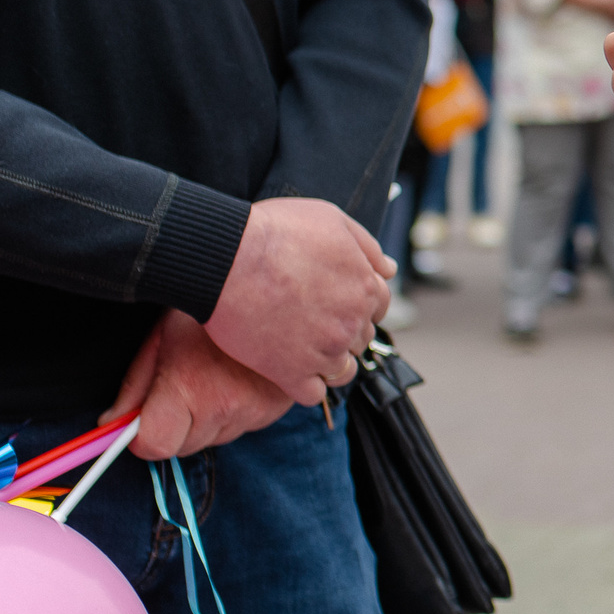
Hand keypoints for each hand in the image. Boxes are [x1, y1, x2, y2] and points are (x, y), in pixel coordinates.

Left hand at [106, 309, 295, 460]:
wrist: (271, 292)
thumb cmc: (208, 308)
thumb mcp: (161, 337)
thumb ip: (134, 385)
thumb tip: (111, 422)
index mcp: (189, 387)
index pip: (156, 446)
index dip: (142, 437)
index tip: (141, 423)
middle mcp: (225, 406)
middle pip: (184, 446)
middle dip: (175, 426)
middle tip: (180, 388)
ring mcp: (256, 410)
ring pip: (214, 438)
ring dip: (206, 420)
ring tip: (214, 378)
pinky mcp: (277, 410)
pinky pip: (243, 428)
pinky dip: (235, 413)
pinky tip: (238, 381)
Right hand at [202, 198, 392, 403]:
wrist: (225, 256)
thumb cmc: (273, 232)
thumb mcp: (331, 219)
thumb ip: (366, 246)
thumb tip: (389, 269)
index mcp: (365, 288)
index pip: (379, 307)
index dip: (357, 304)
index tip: (334, 302)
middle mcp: (351, 323)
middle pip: (360, 338)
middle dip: (342, 331)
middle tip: (310, 321)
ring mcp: (324, 351)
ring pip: (342, 371)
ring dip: (328, 362)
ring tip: (301, 347)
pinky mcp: (292, 372)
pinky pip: (312, 394)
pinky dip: (305, 385)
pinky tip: (289, 370)